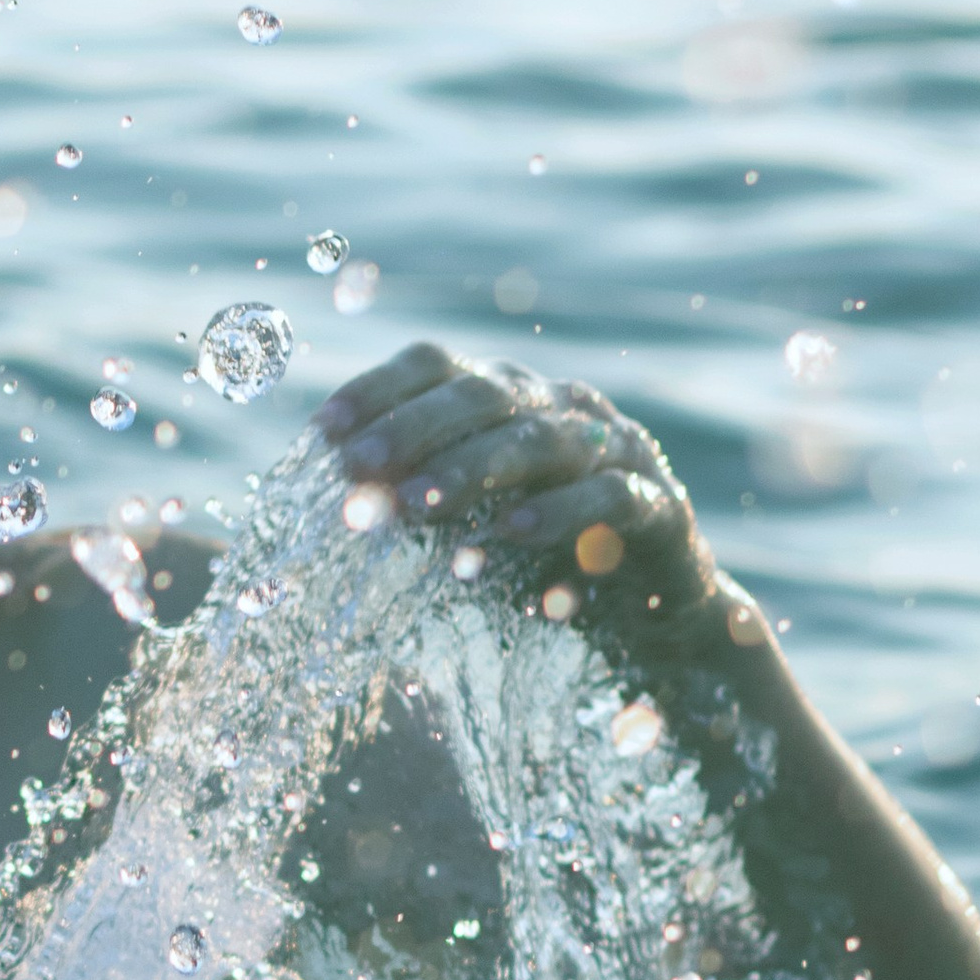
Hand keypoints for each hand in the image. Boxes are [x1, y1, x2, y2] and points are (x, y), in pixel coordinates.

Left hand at [315, 344, 714, 627]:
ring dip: (470, 471)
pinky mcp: (657, 506)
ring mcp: (617, 451)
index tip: (322, 429)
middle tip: (356, 470)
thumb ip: (418, 505)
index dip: (378, 389)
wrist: (655, 613)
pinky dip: (555, 514)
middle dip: (411, 429)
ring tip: (413, 507)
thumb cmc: (543, 563)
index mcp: (513, 398)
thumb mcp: (471, 526)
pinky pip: (607, 498)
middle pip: (484, 395)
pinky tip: (509, 534)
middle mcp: (564, 409)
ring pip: (541, 441)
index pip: (439, 366)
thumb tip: (341, 500)